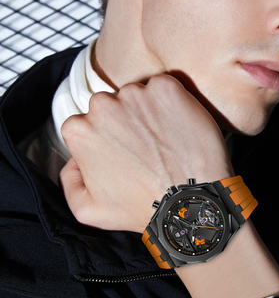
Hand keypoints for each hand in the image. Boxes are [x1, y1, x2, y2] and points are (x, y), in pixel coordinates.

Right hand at [59, 75, 233, 232]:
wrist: (189, 200)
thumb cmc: (143, 208)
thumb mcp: (88, 210)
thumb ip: (69, 182)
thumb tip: (72, 161)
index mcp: (80, 130)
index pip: (86, 122)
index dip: (106, 137)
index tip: (123, 150)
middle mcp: (104, 105)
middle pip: (111, 104)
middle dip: (125, 120)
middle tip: (146, 146)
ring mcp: (136, 94)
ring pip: (137, 95)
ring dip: (148, 110)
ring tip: (164, 139)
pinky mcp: (167, 88)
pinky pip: (165, 87)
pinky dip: (171, 102)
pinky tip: (178, 127)